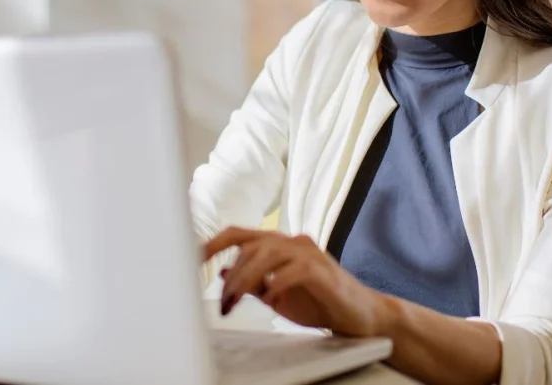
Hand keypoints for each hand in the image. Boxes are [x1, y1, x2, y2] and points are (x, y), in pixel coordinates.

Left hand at [203, 227, 390, 336]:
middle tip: (223, 303)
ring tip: (236, 302)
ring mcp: (309, 254)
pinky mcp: (324, 271)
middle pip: (250, 244)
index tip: (191, 258)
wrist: (360, 315)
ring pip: (267, 253)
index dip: (212, 243)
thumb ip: (252, 282)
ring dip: (246, 279)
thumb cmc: (318, 302)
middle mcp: (292, 242)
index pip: (238, 234)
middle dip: (230, 274)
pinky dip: (276, 284)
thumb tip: (221, 274)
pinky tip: (271, 298)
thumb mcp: (276, 293)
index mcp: (277, 245)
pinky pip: (294, 270)